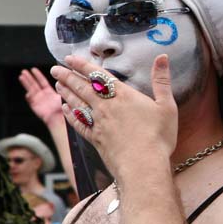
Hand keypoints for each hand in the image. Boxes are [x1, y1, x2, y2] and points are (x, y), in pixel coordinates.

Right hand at [19, 68, 62, 124]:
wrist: (63, 119)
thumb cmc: (66, 109)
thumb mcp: (64, 94)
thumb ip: (62, 87)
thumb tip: (62, 78)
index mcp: (50, 93)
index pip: (42, 82)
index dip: (38, 76)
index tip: (33, 70)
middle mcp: (44, 97)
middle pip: (34, 85)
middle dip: (29, 78)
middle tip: (24, 71)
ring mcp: (40, 102)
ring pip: (31, 91)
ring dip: (26, 84)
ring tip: (22, 77)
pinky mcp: (37, 108)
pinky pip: (32, 102)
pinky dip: (29, 98)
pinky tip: (27, 93)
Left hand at [50, 55, 177, 183]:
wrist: (142, 166)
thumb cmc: (158, 136)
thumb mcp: (167, 106)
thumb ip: (162, 80)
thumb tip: (162, 56)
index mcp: (124, 96)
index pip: (99, 75)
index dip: (83, 65)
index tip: (70, 58)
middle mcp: (107, 107)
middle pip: (83, 88)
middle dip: (68, 76)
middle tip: (55, 69)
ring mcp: (99, 123)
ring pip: (77, 103)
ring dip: (66, 92)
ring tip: (57, 84)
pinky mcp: (95, 139)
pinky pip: (79, 123)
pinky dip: (70, 115)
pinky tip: (65, 110)